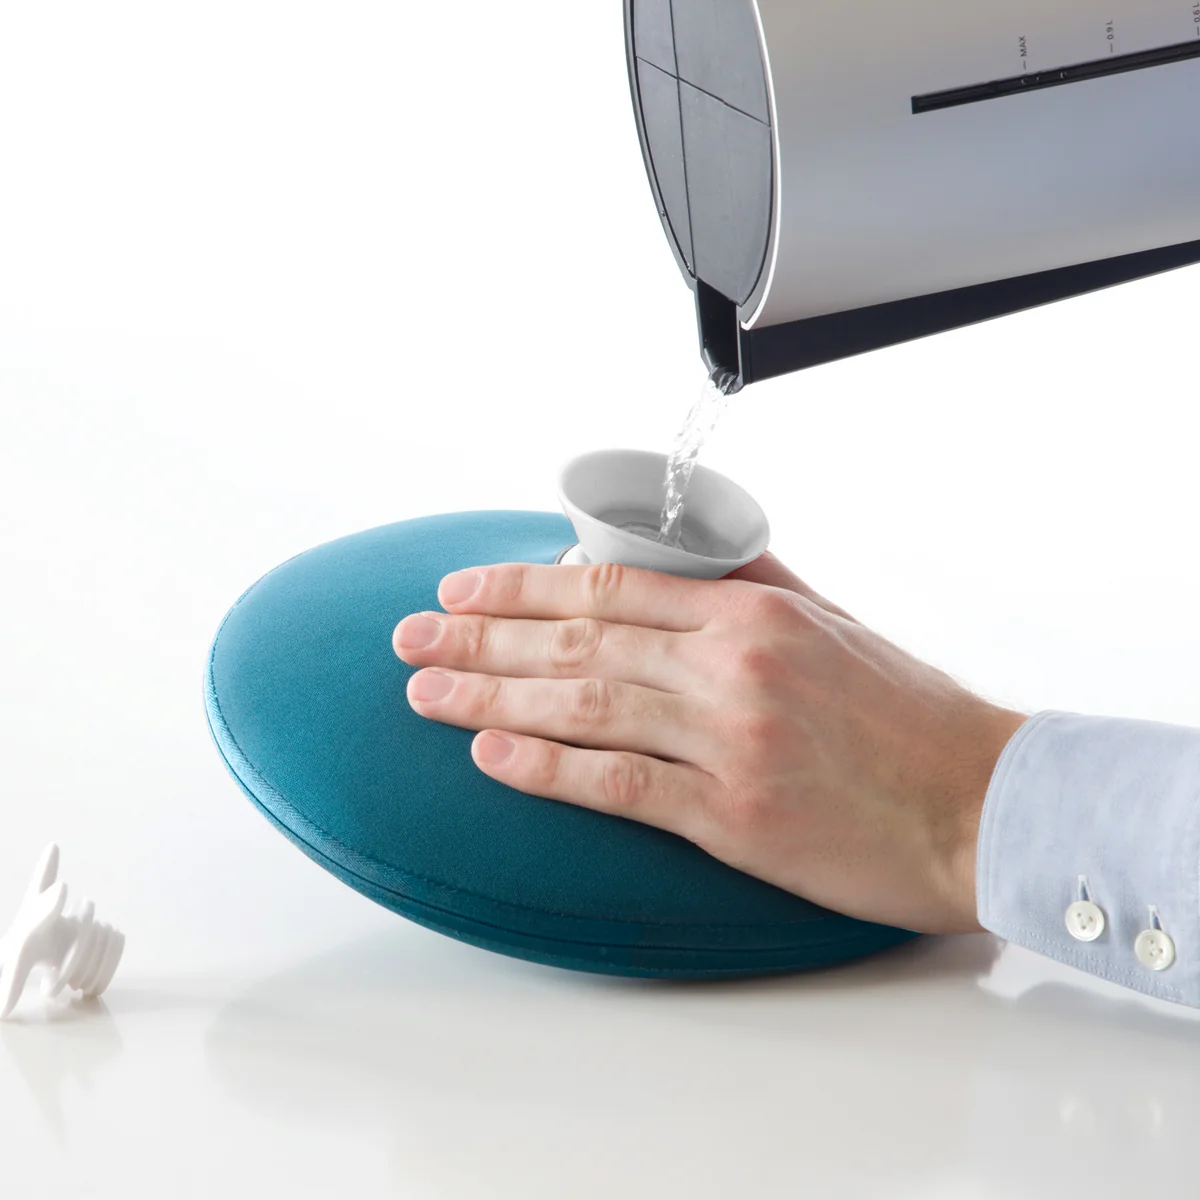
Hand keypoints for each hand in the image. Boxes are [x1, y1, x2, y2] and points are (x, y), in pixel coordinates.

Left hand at [392, 556, 1026, 933]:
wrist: (982, 800)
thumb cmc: (909, 713)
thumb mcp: (832, 623)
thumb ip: (752, 584)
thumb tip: (682, 553)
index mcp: (750, 614)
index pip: (608, 588)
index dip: (521, 588)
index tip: (458, 591)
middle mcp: (731, 667)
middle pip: (577, 644)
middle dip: (480, 639)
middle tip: (408, 639)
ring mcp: (729, 741)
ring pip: (584, 707)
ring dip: (491, 699)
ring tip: (425, 694)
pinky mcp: (735, 817)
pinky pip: (621, 785)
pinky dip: (549, 769)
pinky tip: (492, 757)